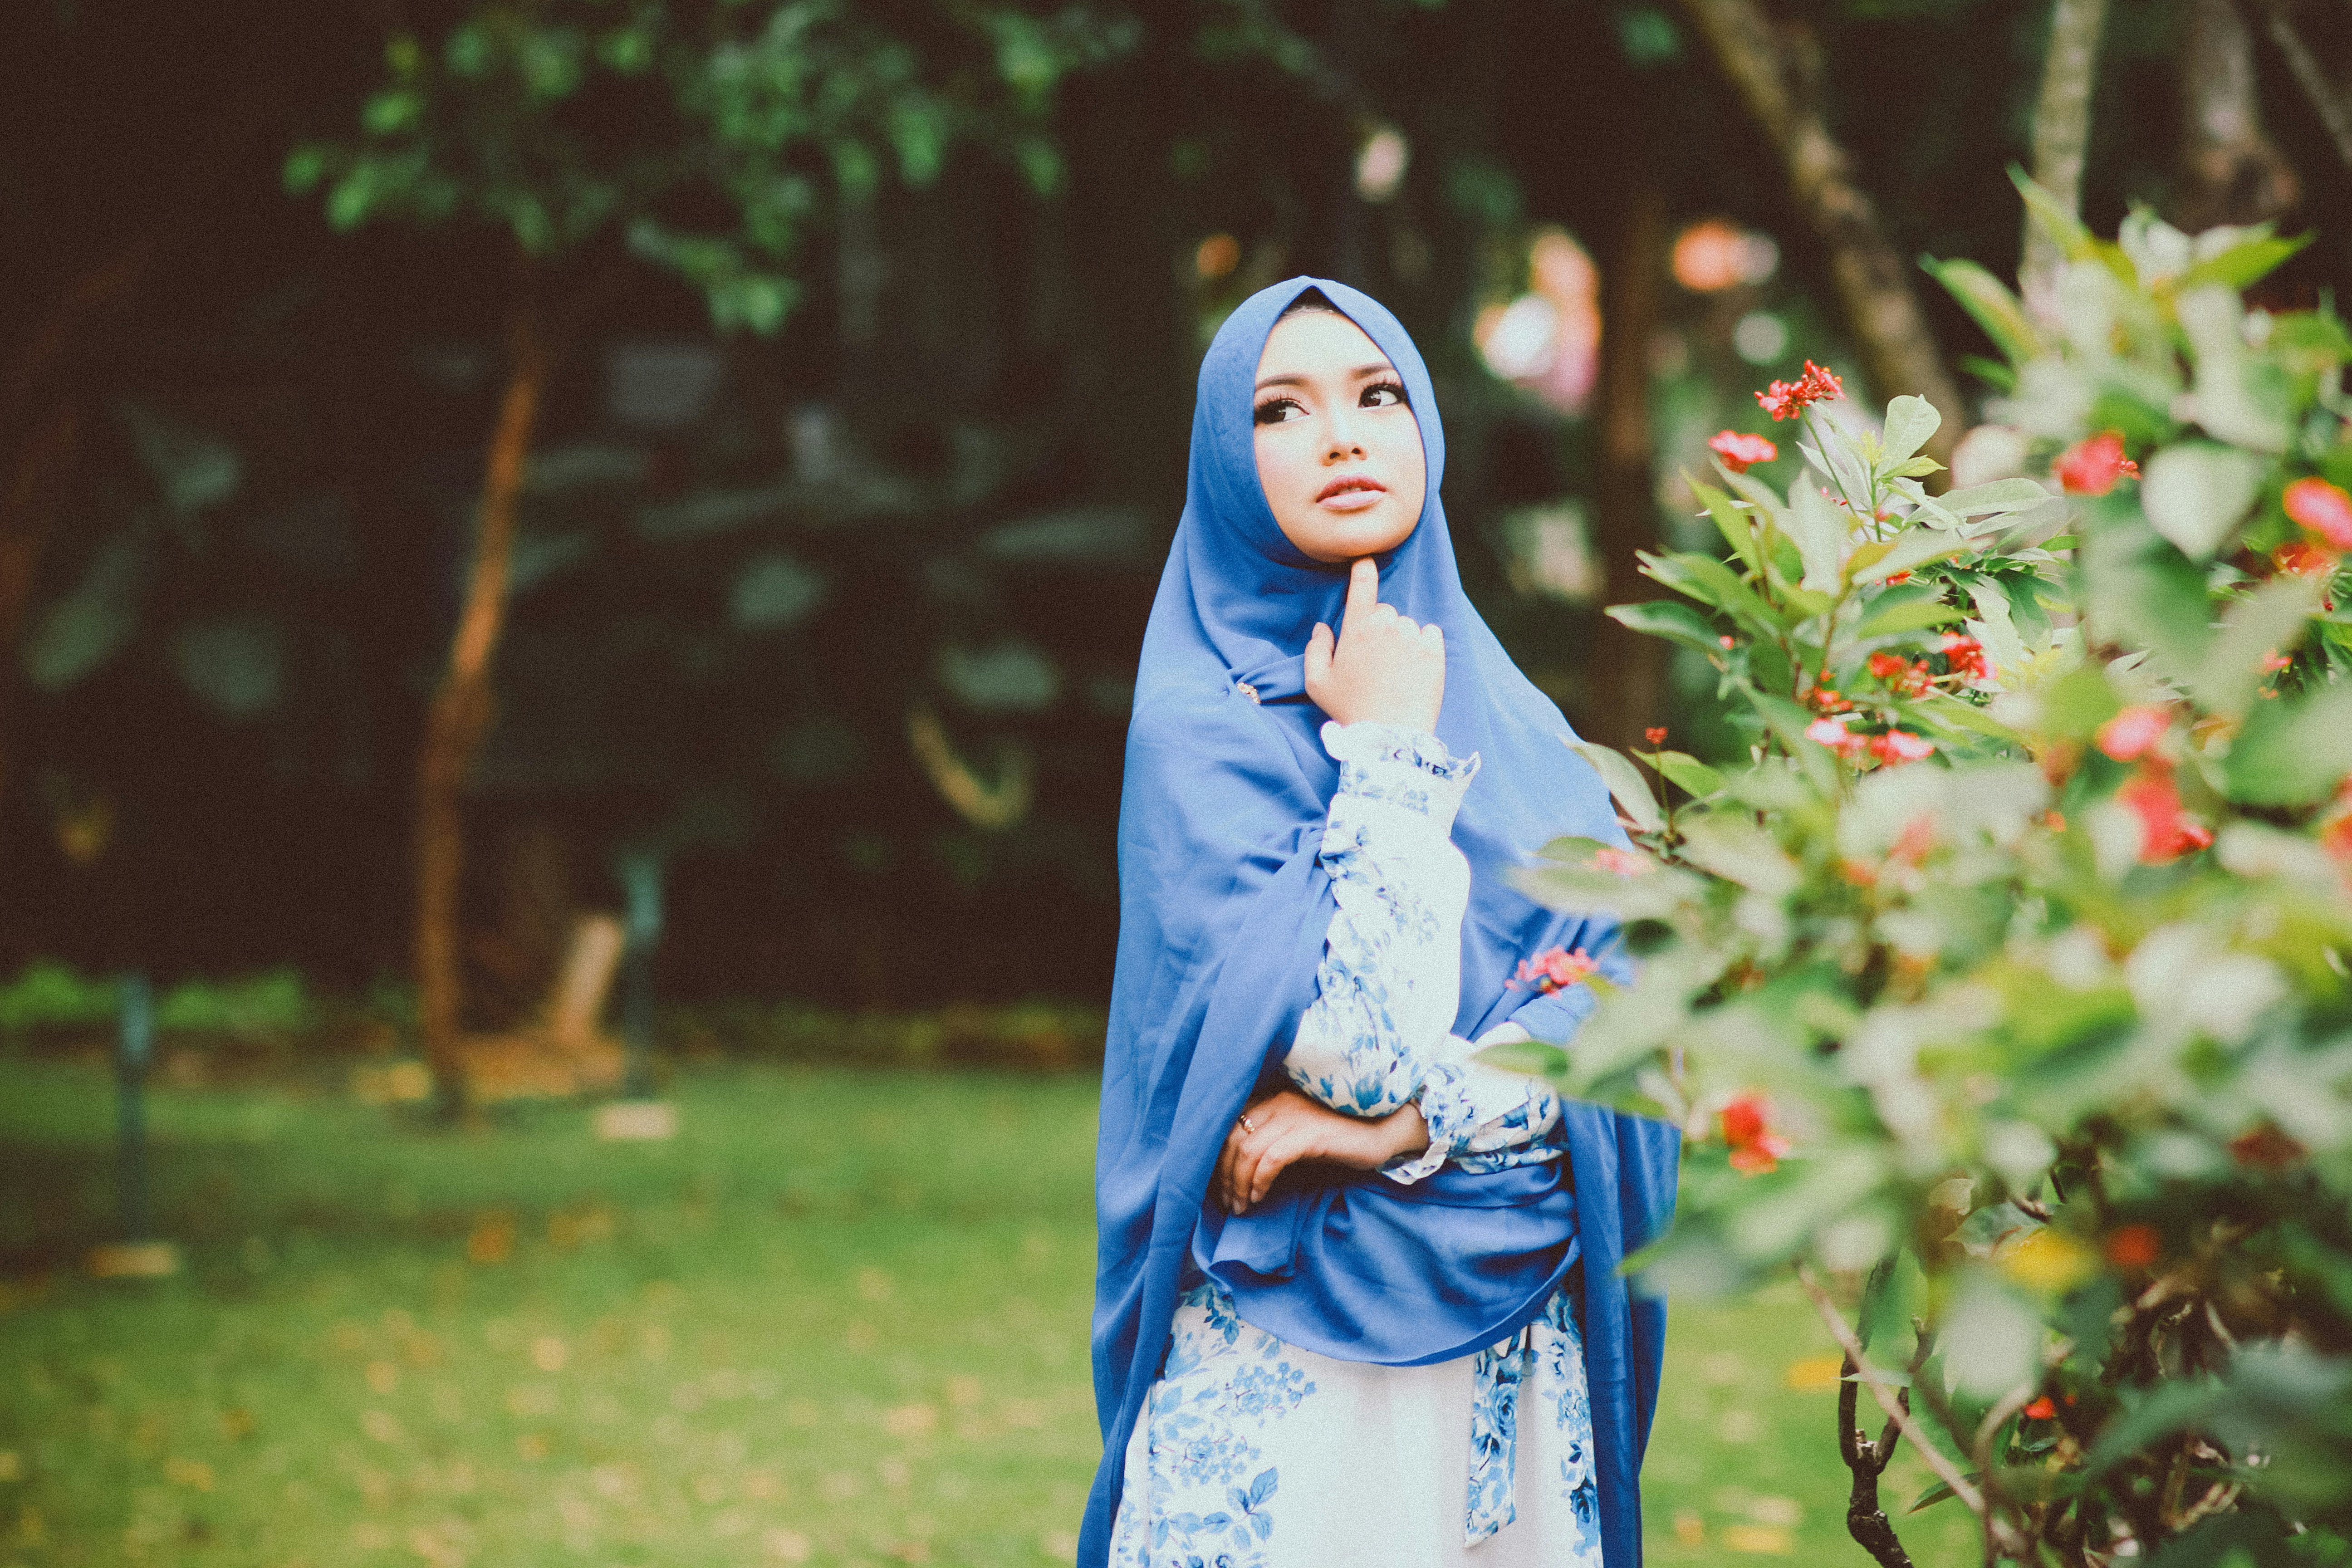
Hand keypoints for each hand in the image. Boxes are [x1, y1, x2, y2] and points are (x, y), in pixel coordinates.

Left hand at [1207, 1089, 1429, 1214]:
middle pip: (1232, 1138)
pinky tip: (1260, 1197)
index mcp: (1274, 1097)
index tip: (1220, 1183)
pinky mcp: (1310, 1135)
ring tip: (1241, 1206)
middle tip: (1227, 1201)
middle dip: (1223, 1174)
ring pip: (1247, 1150)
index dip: (1218, 1157)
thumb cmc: (1341, 1135)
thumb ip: (1273, 1138)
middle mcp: (1280, 1101)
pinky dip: (1259, 1181)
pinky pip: (1271, 1159)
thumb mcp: (1300, 1132)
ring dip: (1238, 1183)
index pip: (1230, 1124)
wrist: (1384, 1129)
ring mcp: (1295, 1116)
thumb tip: (1240, 1169)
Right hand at [1303, 558, 1443, 733]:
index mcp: (1356, 629)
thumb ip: (1315, 649)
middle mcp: (1386, 626)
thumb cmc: (1350, 711)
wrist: (1390, 737)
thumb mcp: (1317, 684)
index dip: (1363, 569)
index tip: (1366, 560)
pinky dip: (1424, 645)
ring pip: (1406, 625)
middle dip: (1378, 628)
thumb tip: (1323, 627)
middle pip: (1384, 611)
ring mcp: (1413, 637)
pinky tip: (1414, 668)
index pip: (1362, 586)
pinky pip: (1430, 633)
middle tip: (1374, 661)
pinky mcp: (1435, 652)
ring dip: (1401, 639)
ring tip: (1394, 672)